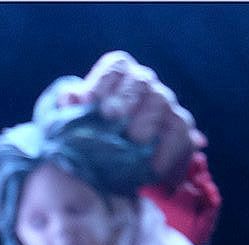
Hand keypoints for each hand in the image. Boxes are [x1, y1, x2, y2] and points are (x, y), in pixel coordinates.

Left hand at [56, 51, 206, 186]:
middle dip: (125, 98)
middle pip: (140, 81)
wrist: (120, 172)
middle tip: (111, 116)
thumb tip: (69, 99)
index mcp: (119, 77)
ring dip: (146, 119)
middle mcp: (144, 85)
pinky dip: (167, 148)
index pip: (116, 67)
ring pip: (160, 101)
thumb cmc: (95, 141)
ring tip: (134, 139)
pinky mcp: (179, 128)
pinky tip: (153, 165)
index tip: (90, 102)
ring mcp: (164, 104)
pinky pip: (179, 132)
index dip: (104, 81)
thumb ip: (71, 110)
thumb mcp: (77, 125)